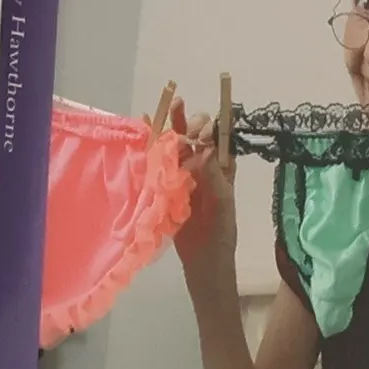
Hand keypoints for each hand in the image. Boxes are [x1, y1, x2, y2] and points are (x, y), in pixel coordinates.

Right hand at [168, 100, 238, 306]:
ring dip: (171, 126)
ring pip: (178, 145)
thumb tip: (206, 146)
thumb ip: (213, 175)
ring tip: (163, 107)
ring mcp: (185, 175)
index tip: (201, 126)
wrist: (203, 261)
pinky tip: (146, 127)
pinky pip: (162, 161)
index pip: (219, 138)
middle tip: (178, 108)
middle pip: (197, 137)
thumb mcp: (221, 203)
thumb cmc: (220, 232)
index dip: (210, 125)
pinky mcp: (168, 185)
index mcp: (223, 168)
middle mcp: (205, 167)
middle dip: (189, 121)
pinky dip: (154, 144)